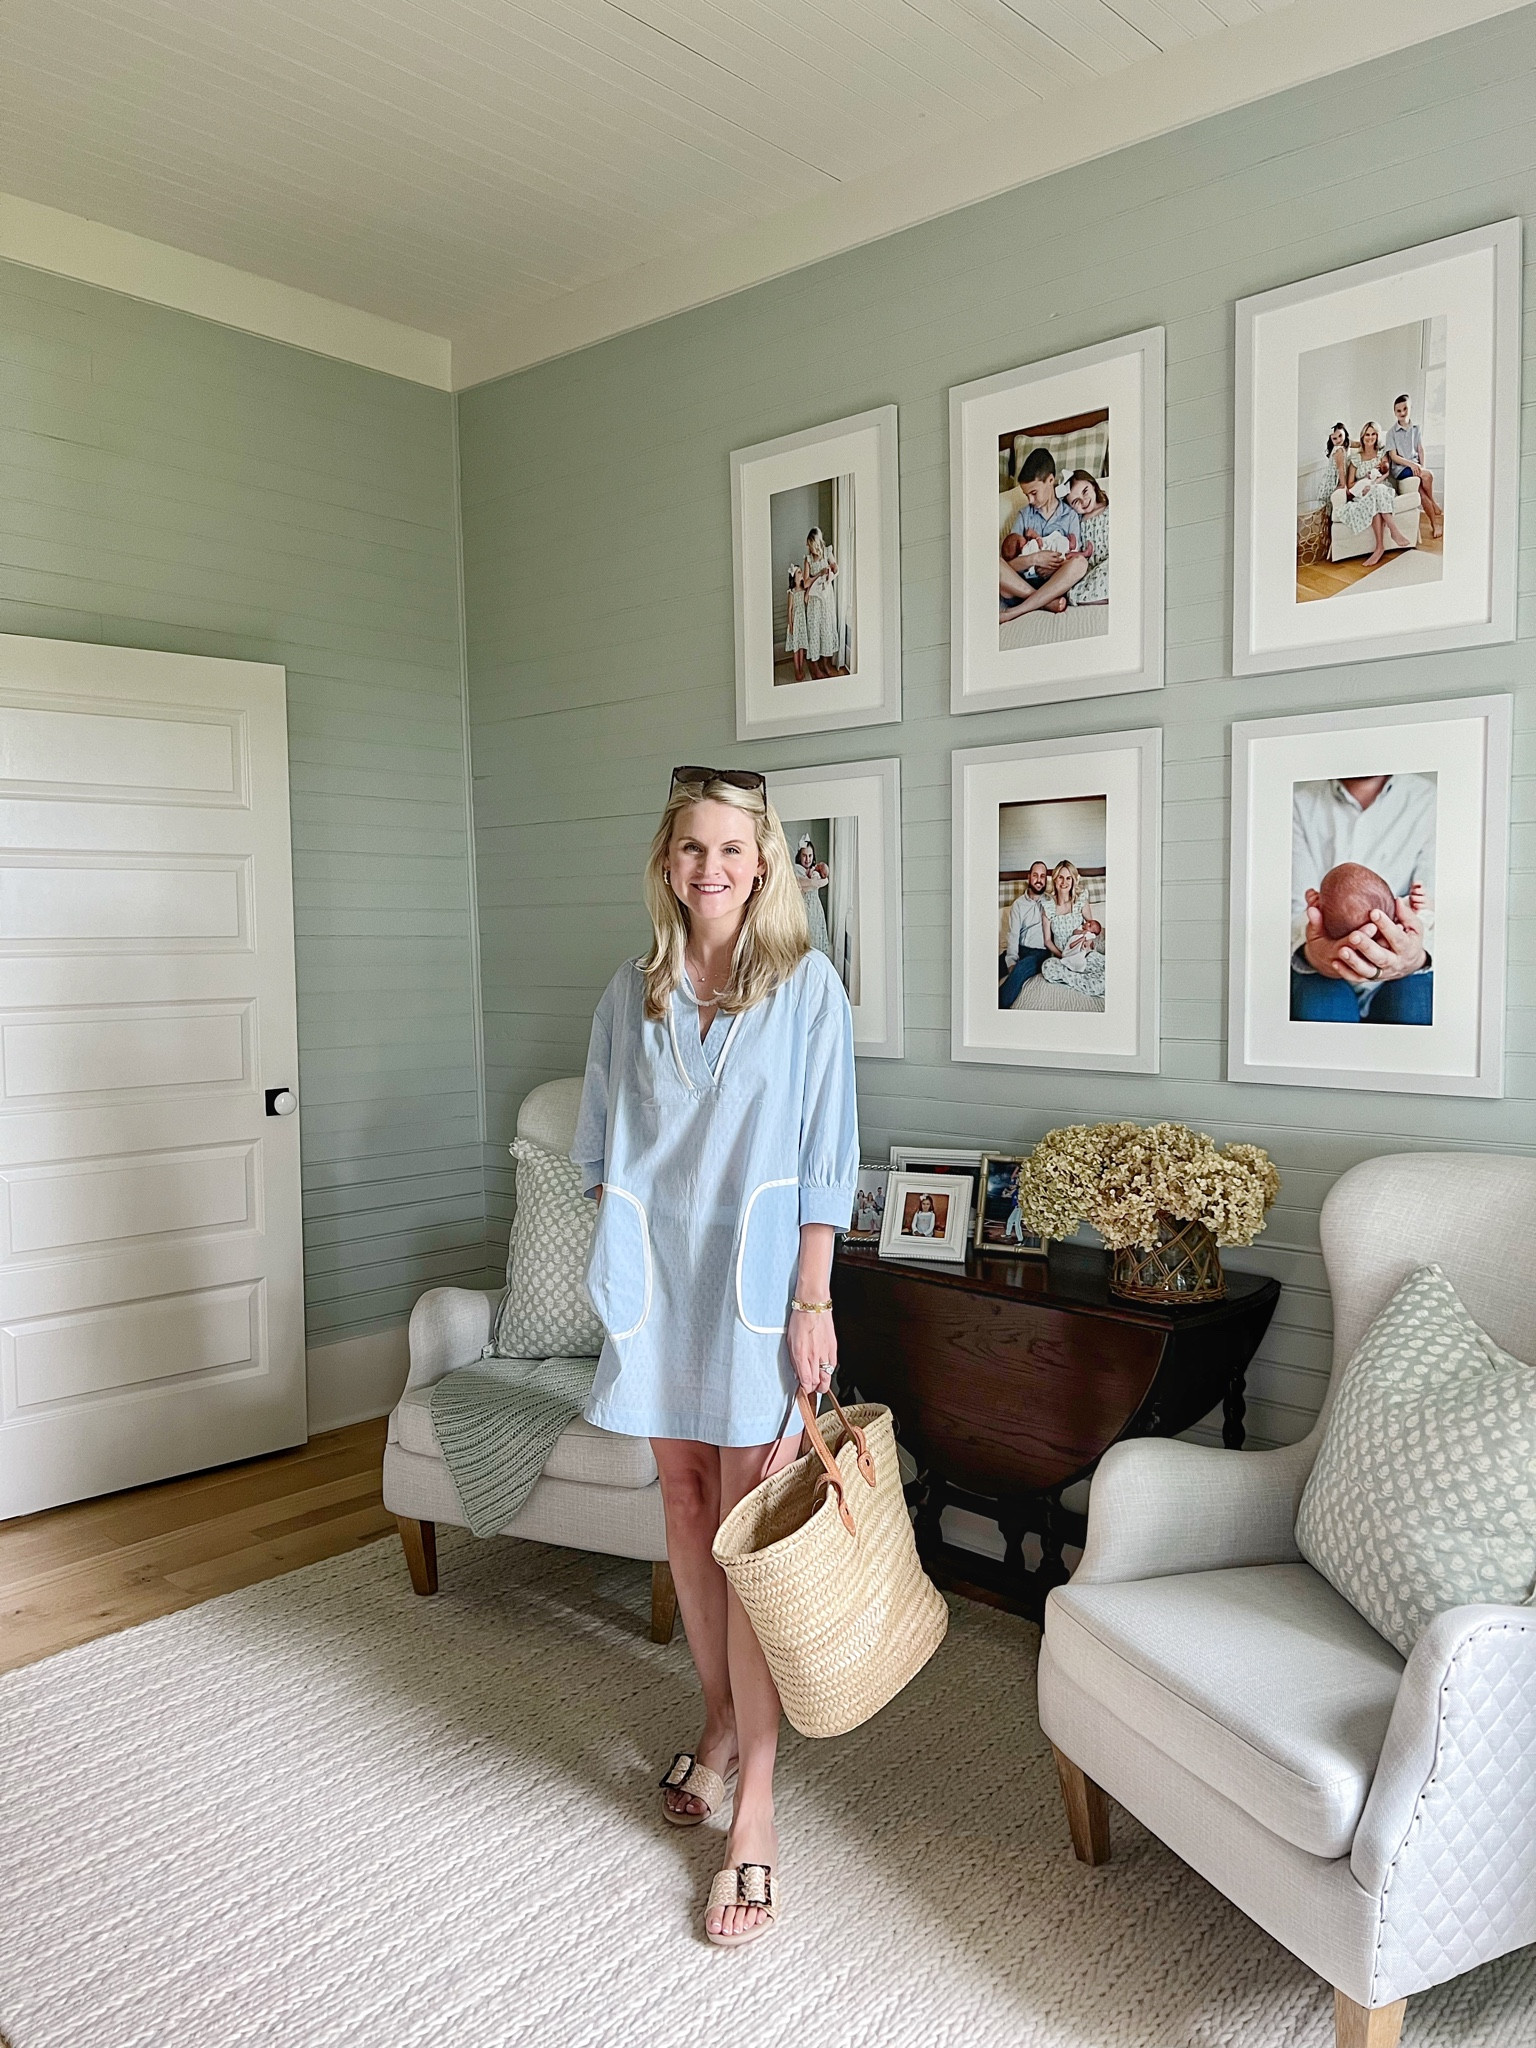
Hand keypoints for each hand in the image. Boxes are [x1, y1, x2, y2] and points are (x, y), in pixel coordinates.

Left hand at [787, 1308, 835, 1397]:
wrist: (813, 1306)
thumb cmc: (799, 1320)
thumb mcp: (789, 1341)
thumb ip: (794, 1359)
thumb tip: (797, 1372)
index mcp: (802, 1355)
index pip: (806, 1382)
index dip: (805, 1390)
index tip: (803, 1390)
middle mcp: (815, 1356)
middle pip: (818, 1383)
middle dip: (814, 1389)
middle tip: (811, 1388)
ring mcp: (826, 1353)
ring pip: (828, 1377)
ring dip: (823, 1383)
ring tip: (819, 1382)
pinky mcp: (833, 1348)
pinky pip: (833, 1366)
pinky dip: (829, 1370)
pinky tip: (824, 1368)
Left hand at [1302, 894, 1426, 981]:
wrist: (1409, 964)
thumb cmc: (1409, 940)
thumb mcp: (1414, 928)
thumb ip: (1406, 915)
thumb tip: (1397, 900)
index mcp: (1406, 948)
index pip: (1397, 937)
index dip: (1386, 926)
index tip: (1373, 912)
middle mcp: (1394, 962)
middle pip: (1381, 957)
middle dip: (1367, 947)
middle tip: (1354, 935)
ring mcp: (1382, 972)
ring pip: (1368, 970)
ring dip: (1354, 961)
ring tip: (1342, 950)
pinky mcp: (1372, 978)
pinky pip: (1358, 978)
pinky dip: (1346, 972)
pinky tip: (1335, 962)